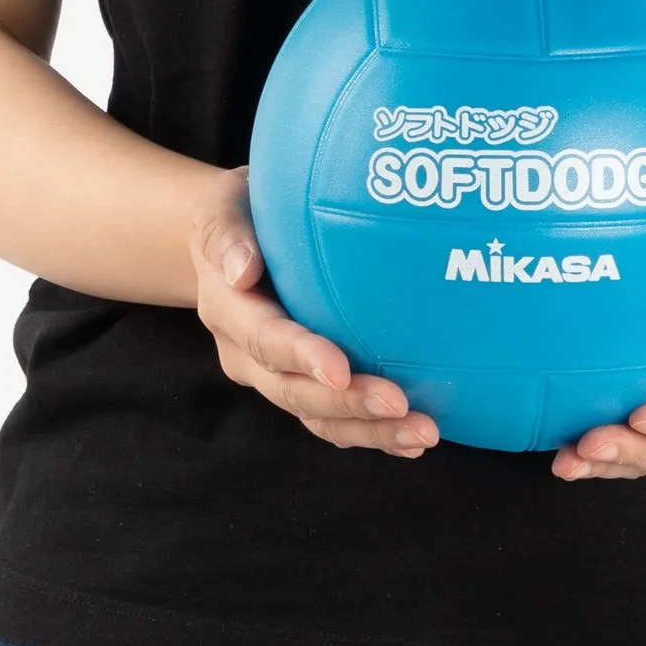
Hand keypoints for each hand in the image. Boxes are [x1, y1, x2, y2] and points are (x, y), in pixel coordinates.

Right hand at [189, 165, 439, 457]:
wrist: (234, 243)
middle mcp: (247, 354)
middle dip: (347, 404)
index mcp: (228, 310)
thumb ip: (226, 233)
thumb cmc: (240, 211)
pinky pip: (334, 419)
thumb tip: (241, 269)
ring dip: (369, 431)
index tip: (341, 369)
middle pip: (294, 391)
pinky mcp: (303, 385)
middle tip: (400, 405)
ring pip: (318, 416)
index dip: (301, 358)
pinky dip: (373, 433)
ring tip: (422, 433)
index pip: (264, 339)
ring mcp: (275, 376)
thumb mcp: (223, 207)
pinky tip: (414, 439)